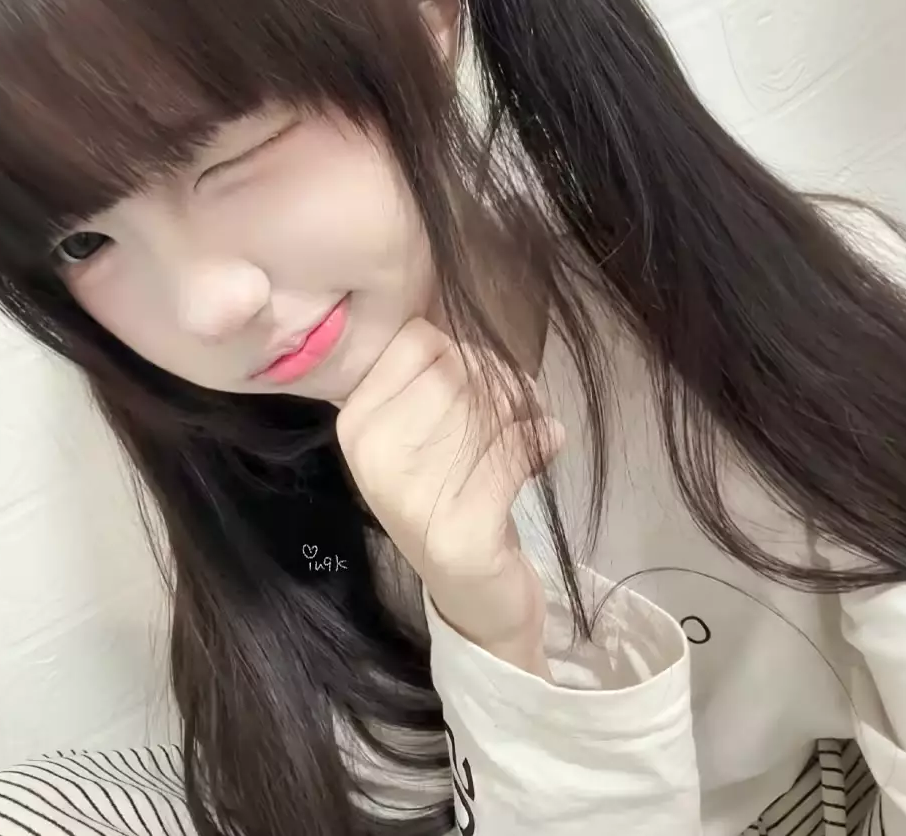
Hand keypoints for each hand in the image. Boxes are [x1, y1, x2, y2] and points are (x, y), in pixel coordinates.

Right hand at [337, 319, 563, 673]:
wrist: (472, 593)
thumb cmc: (450, 493)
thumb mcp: (426, 432)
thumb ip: (440, 375)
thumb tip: (482, 313)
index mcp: (357, 422)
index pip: (420, 339)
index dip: (465, 349)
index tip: (485, 375)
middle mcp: (373, 455)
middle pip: (459, 369)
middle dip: (504, 380)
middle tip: (523, 402)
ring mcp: (411, 496)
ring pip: (491, 406)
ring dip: (526, 411)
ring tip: (533, 427)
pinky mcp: (459, 530)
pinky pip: (516, 452)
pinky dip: (541, 442)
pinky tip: (548, 446)